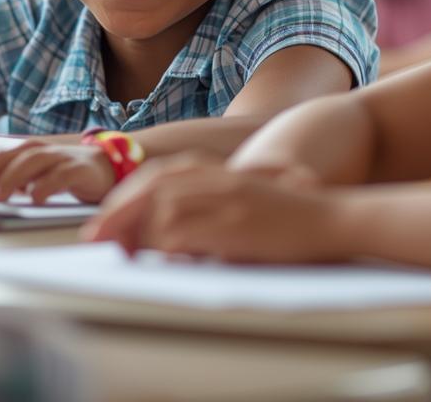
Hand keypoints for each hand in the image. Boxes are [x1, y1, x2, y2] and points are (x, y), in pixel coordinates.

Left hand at [0, 141, 116, 203]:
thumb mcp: (30, 177)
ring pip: (28, 162)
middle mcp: (36, 150)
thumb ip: (7, 181)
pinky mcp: (78, 168)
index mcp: (19, 152)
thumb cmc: (62, 174)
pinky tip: (35, 198)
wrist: (106, 168)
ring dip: (9, 179)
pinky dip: (46, 185)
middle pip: (3, 157)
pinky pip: (60, 174)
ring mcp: (57, 157)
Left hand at [83, 155, 345, 262]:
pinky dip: (165, 245)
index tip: (106, 219)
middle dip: (119, 212)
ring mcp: (227, 201)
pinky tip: (157, 258)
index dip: (127, 197)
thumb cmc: (292, 219)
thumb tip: (172, 237)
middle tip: (96, 237)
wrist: (334, 218)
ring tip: (122, 252)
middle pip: (153, 188)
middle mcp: (219, 181)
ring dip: (136, 231)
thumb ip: (211, 208)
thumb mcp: (246, 203)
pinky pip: (188, 233)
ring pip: (163, 209)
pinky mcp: (236, 226)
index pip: (159, 176)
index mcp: (219, 172)